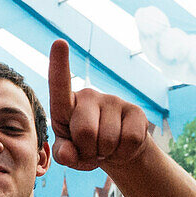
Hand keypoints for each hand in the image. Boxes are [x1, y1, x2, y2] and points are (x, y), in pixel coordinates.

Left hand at [47, 40, 149, 172]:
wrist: (116, 151)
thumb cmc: (84, 147)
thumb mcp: (69, 152)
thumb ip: (63, 154)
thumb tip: (67, 154)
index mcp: (67, 105)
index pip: (60, 85)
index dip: (59, 65)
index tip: (59, 42)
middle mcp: (89, 96)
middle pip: (85, 133)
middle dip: (89, 151)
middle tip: (92, 150)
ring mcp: (114, 100)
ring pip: (109, 140)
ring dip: (107, 153)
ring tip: (106, 147)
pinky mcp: (136, 110)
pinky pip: (130, 140)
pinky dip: (124, 153)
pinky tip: (122, 146)